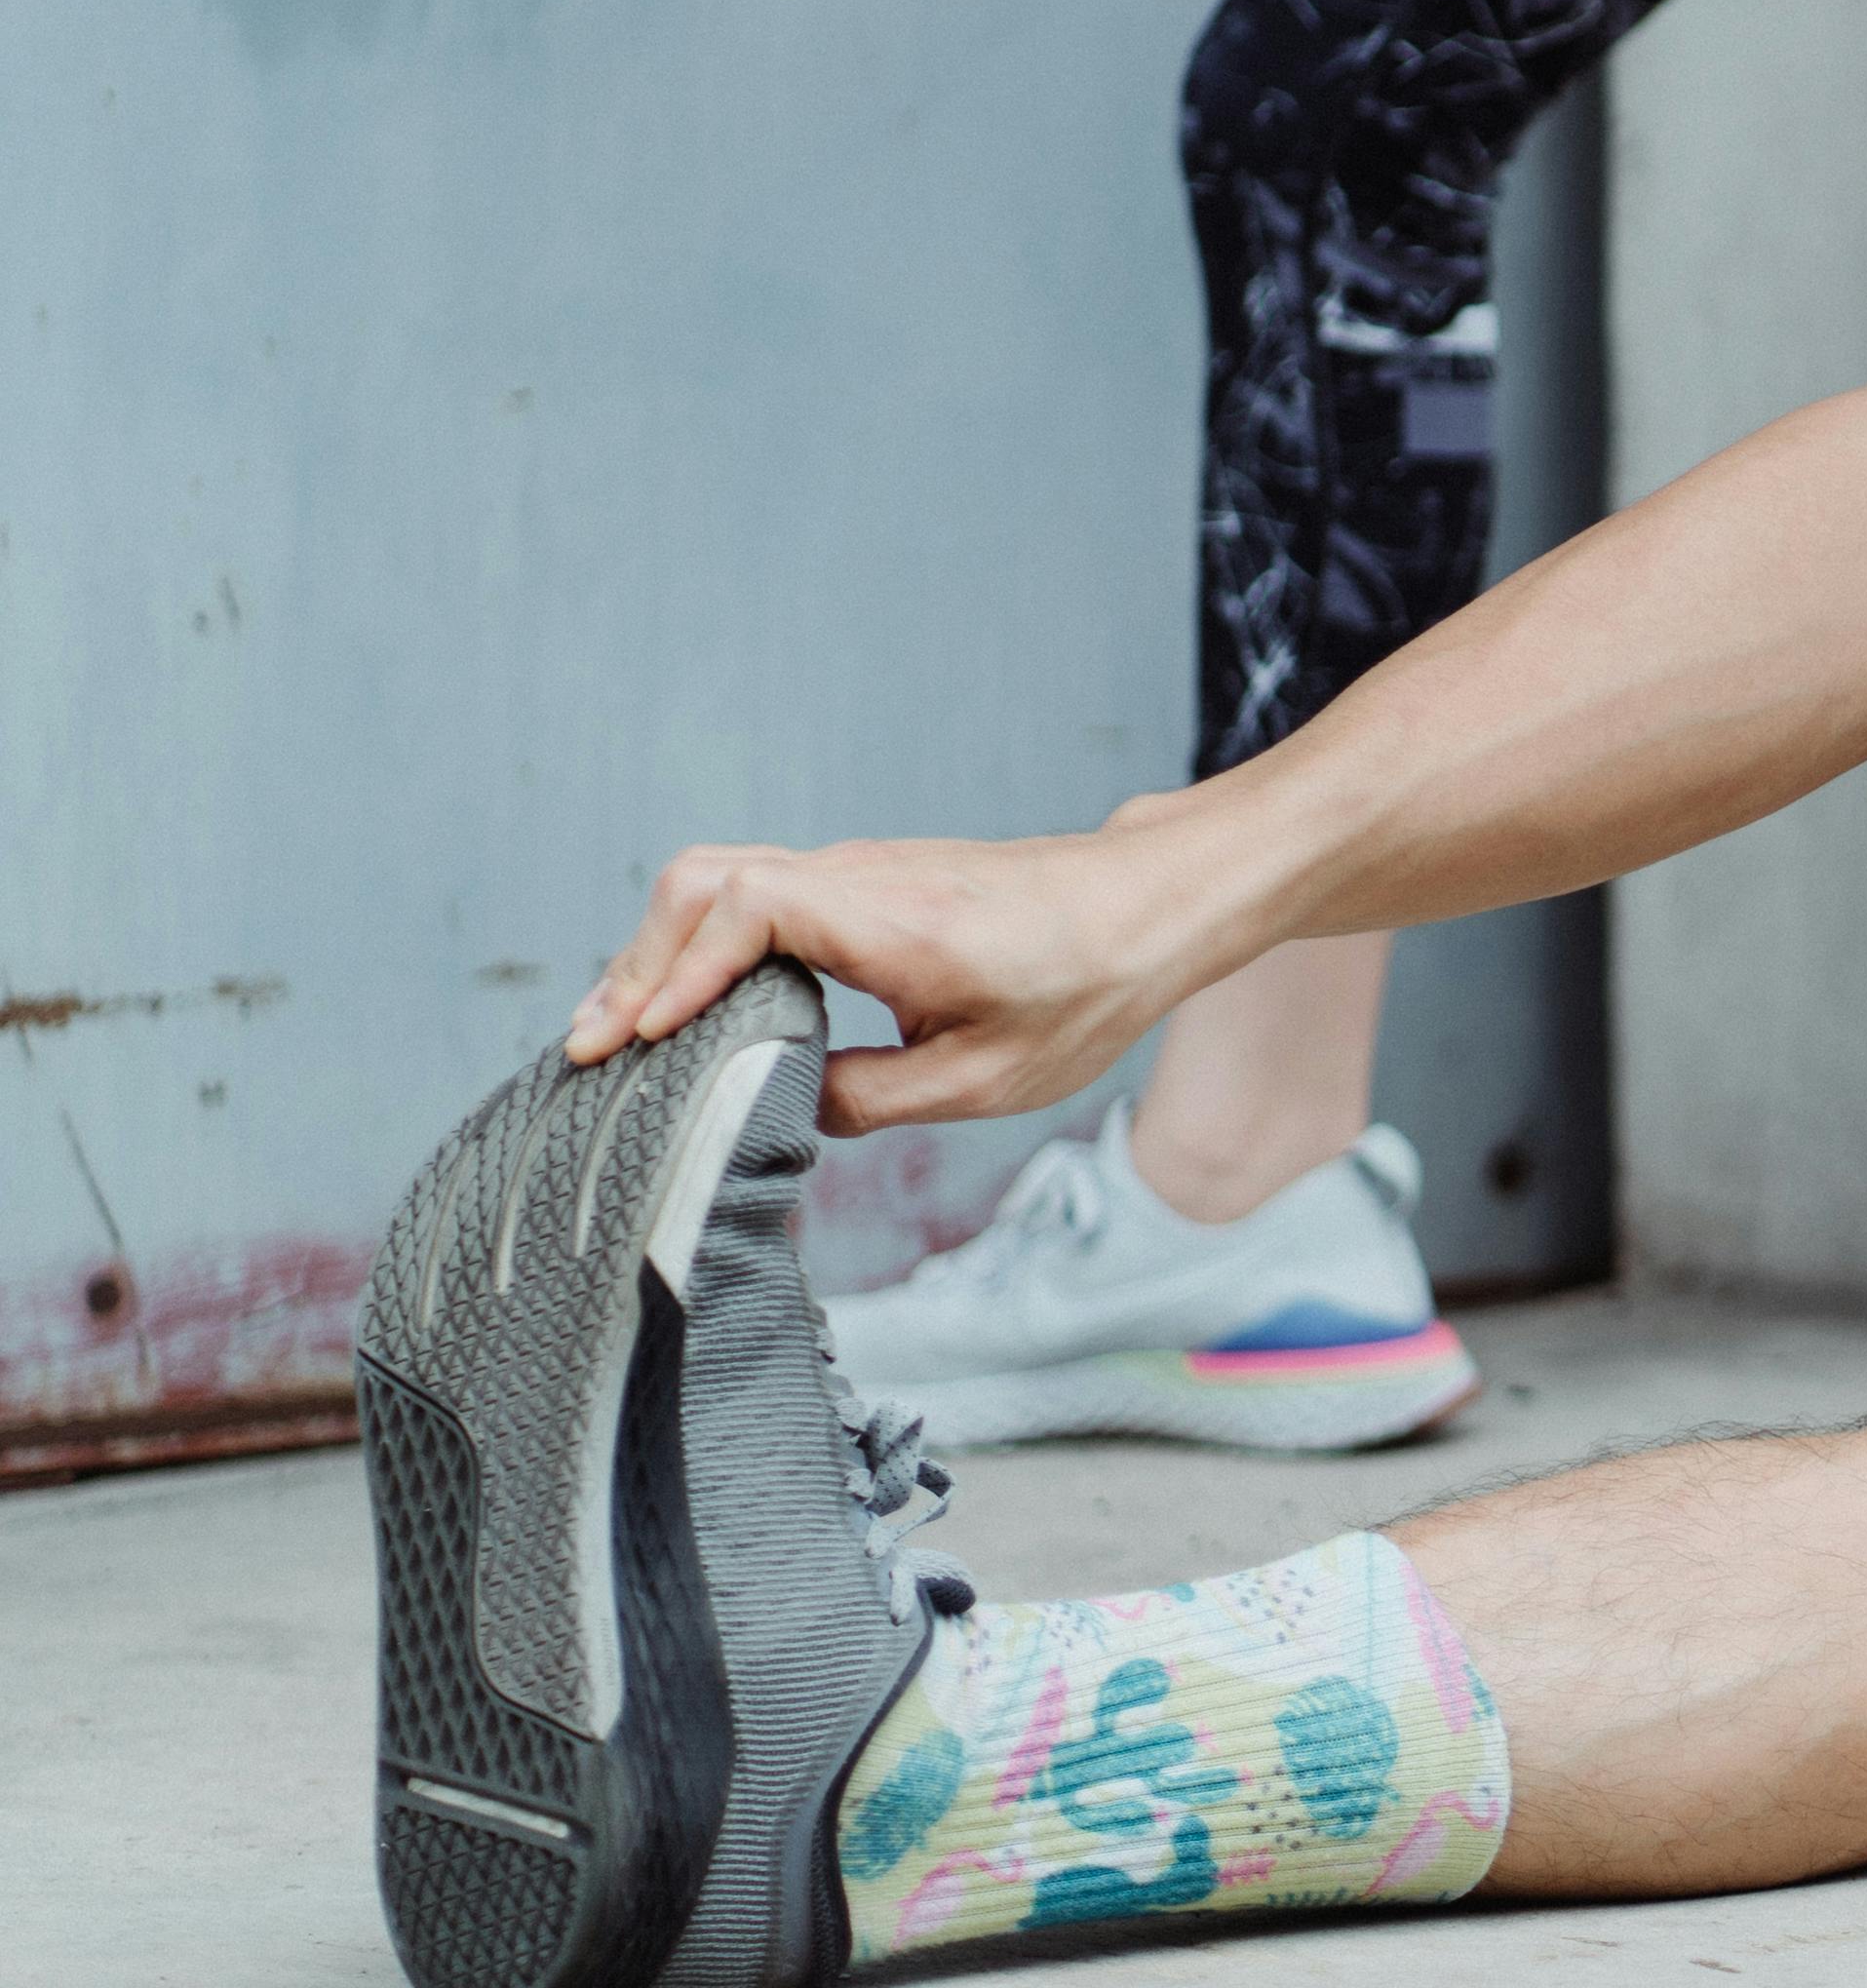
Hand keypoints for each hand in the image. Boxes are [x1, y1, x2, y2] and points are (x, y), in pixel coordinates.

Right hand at [561, 824, 1236, 1134]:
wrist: (1153, 904)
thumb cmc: (1088, 987)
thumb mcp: (984, 1077)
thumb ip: (868, 1099)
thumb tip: (778, 1116)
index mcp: (891, 918)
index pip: (745, 906)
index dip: (677, 972)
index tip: (636, 1041)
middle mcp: (861, 876)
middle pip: (705, 881)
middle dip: (637, 964)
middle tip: (592, 1052)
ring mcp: (859, 870)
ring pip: (722, 881)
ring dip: (660, 953)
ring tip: (616, 1037)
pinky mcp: (864, 882)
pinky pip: (757, 894)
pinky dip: (702, 943)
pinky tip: (687, 1008)